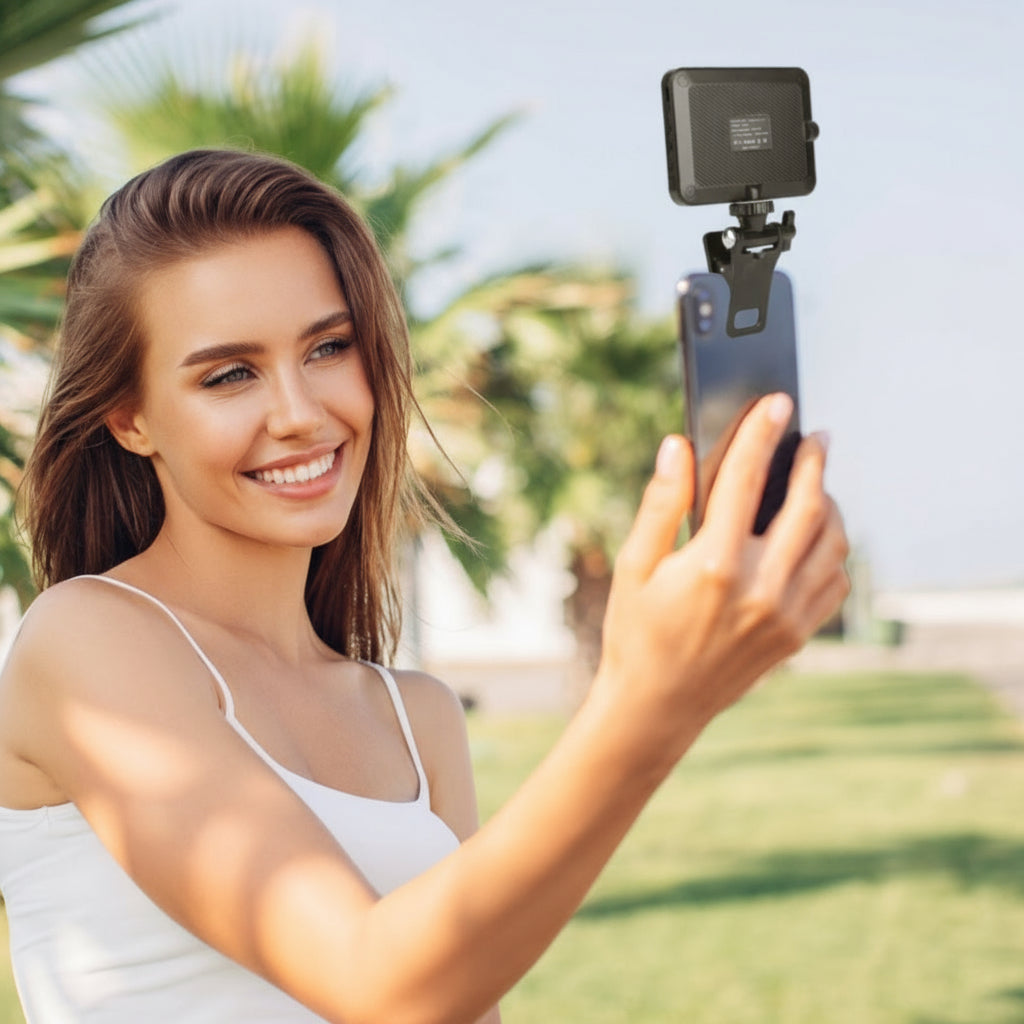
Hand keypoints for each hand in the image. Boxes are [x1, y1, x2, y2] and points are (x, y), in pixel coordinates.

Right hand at [595, 394, 849, 754]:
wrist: (657, 705)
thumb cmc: (637, 631)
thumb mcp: (635, 565)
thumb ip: (660, 503)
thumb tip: (677, 447)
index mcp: (713, 565)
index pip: (747, 480)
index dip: (763, 434)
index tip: (778, 404)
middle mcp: (759, 589)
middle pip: (808, 507)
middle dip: (815, 464)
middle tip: (816, 438)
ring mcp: (785, 616)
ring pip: (832, 544)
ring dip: (830, 506)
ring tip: (817, 486)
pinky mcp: (797, 636)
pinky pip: (835, 583)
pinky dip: (833, 552)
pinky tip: (814, 539)